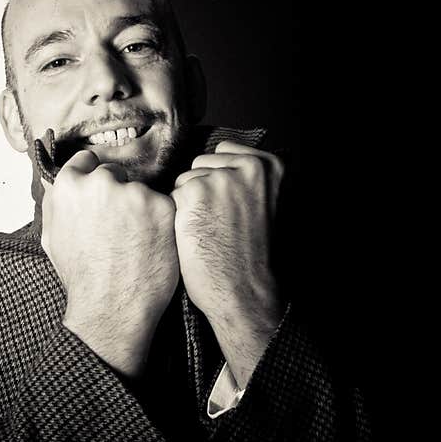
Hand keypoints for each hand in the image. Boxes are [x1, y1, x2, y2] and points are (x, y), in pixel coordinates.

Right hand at [41, 148, 179, 377]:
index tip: (101, 194)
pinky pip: (164, 205)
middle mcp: (101, 183)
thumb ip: (54, 203)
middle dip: (118, 193)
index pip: (86, 160)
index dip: (93, 177)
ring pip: (141, 190)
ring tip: (135, 241)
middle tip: (119, 226)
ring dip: (141, 208)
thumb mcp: (51, 237)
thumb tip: (58, 184)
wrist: (111, 308)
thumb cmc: (81, 277)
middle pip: (115, 174)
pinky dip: (162, 222)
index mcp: (70, 186)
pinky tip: (153, 245)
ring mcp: (134, 193)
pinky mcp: (163, 206)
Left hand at [171, 140, 283, 387]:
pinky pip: (171, 196)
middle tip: (220, 222)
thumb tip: (218, 157)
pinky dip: (176, 217)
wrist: (243, 289)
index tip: (231, 207)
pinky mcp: (195, 193)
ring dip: (187, 204)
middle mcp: (248, 166)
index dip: (218, 181)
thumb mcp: (262, 203)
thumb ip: (245, 177)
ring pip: (184, 180)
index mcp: (269, 166)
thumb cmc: (249, 253)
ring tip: (209, 229)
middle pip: (200, 164)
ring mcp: (221, 178)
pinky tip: (195, 235)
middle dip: (202, 190)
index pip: (222, 152)